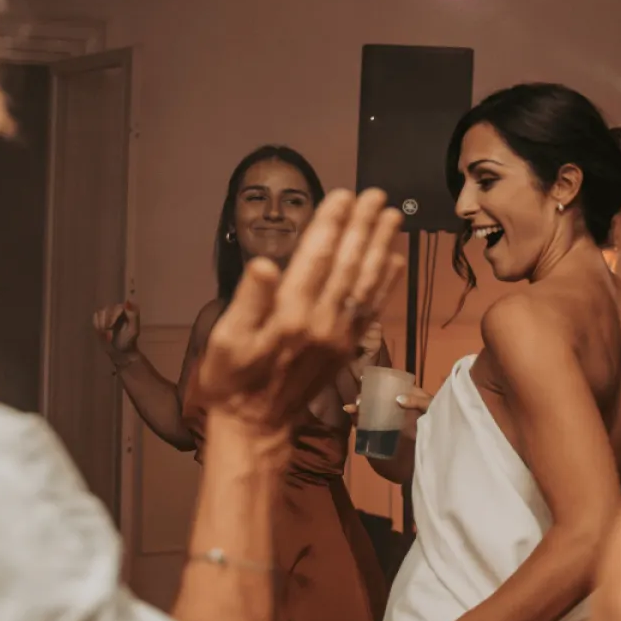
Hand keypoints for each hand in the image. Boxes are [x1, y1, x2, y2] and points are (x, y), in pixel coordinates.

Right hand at [92, 301, 138, 358]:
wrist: (120, 350)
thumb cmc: (128, 341)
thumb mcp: (133, 331)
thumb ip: (132, 316)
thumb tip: (128, 302)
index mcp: (129, 310)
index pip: (118, 307)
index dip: (112, 316)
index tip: (110, 327)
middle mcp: (120, 309)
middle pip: (107, 308)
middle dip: (106, 321)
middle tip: (107, 331)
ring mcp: (110, 313)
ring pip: (100, 311)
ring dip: (101, 323)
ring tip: (105, 332)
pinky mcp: (102, 317)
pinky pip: (95, 315)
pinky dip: (97, 324)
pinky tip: (101, 331)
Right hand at [199, 189, 403, 430]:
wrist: (256, 426)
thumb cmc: (232, 381)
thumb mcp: (225, 340)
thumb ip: (248, 301)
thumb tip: (265, 265)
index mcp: (290, 315)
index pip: (317, 258)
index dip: (332, 224)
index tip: (344, 194)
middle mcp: (322, 322)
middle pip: (349, 264)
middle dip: (364, 226)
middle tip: (377, 194)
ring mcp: (339, 336)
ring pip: (366, 283)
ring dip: (381, 247)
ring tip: (393, 217)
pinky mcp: (346, 348)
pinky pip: (372, 308)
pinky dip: (386, 282)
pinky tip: (395, 260)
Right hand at [345, 384, 432, 441]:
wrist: (444, 437)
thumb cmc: (440, 416)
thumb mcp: (431, 405)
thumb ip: (418, 401)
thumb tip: (398, 399)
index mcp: (410, 394)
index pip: (390, 384)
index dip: (375, 382)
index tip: (362, 381)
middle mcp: (401, 404)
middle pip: (379, 398)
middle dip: (366, 398)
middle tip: (358, 402)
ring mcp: (397, 418)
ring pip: (376, 410)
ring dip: (363, 410)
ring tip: (351, 409)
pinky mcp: (394, 431)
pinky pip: (378, 425)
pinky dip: (366, 424)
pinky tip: (356, 422)